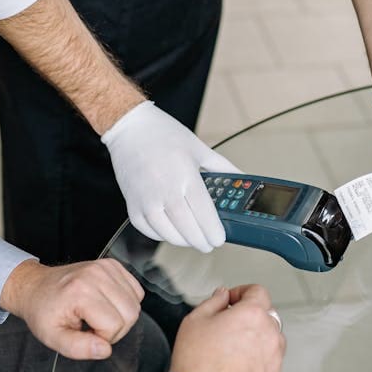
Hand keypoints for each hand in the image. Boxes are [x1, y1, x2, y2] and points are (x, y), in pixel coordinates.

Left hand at [0, 259, 143, 359]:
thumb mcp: (52, 337)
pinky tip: (106, 304)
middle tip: (93, 327)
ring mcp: (106, 267)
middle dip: (115, 329)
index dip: (102, 337)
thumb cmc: (43, 311)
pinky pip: (136, 291)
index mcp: (81, 291)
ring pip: (136, 303)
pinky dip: (126, 302)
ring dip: (121, 316)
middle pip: (131, 314)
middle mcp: (96, 275)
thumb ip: (78, 348)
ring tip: (98, 315)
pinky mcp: (113, 265)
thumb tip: (105, 349)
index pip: (114, 325)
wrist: (36, 287)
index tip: (85, 333)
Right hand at [102, 101, 240, 251]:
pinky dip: (161, 235)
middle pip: (187, 229)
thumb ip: (222, 167)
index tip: (219, 238)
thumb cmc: (164, 134)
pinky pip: (147, 229)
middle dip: (201, 241)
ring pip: (167, 234)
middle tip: (209, 243)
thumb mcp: (199, 148)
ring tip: (192, 239)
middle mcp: (165, 190)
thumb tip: (241, 178)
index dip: (213, 232)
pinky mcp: (132, 203)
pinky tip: (170, 232)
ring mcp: (146, 199)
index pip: (204, 214)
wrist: (130, 128)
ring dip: (183, 241)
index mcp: (186, 176)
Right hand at [170, 285, 284, 371]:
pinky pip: (271, 359)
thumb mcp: (195, 319)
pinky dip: (259, 357)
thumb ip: (214, 301)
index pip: (258, 291)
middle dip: (249, 314)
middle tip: (229, 323)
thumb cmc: (195, 362)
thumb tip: (223, 295)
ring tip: (233, 346)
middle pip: (266, 314)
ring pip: (272, 337)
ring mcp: (273, 357)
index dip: (241, 292)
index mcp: (252, 314)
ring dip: (258, 336)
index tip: (232, 300)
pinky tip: (238, 363)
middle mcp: (269, 334)